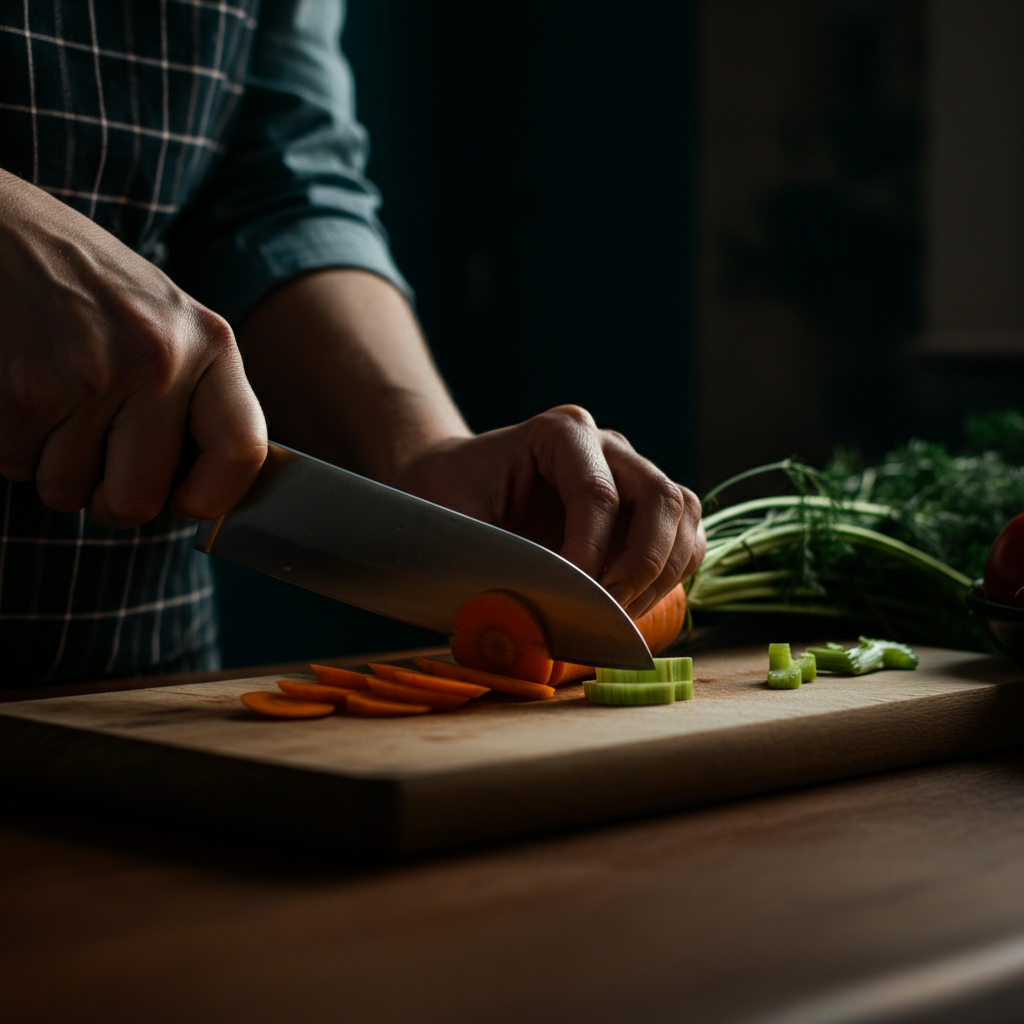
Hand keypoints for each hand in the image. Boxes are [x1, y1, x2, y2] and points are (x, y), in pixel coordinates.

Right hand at [0, 171, 266, 527]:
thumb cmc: (90, 286)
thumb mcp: (169, 321)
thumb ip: (196, 394)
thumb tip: (210, 490)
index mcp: (209, 343)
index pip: (243, 451)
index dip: (212, 496)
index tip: (186, 500)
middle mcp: (157, 360)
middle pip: (141, 499)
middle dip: (112, 499)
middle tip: (99, 465)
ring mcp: (89, 376)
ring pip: (69, 492)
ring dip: (55, 467)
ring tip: (56, 407)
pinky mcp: (23, 392)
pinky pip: (17, 467)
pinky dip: (13, 447)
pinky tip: (23, 394)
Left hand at [391, 405, 705, 617]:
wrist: (450, 485)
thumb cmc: (448, 498)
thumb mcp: (456, 524)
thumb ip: (495, 563)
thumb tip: (530, 621)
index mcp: (560, 432)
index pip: (598, 494)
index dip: (590, 555)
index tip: (570, 600)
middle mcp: (607, 445)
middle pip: (660, 498)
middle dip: (640, 567)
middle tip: (607, 615)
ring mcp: (632, 472)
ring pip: (682, 516)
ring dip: (662, 575)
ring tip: (618, 616)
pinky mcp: (643, 507)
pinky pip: (684, 537)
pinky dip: (671, 575)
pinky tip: (633, 605)